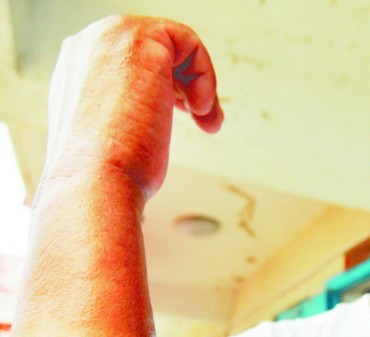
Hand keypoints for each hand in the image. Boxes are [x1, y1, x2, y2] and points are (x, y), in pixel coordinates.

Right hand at [43, 15, 221, 197]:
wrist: (94, 182)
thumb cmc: (105, 175)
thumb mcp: (110, 136)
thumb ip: (124, 113)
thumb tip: (149, 120)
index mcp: (78, 69)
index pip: (135, 61)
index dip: (170, 85)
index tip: (186, 114)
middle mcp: (89, 45)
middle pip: (158, 48)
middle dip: (189, 84)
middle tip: (204, 119)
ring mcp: (111, 37)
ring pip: (176, 44)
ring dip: (201, 84)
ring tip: (206, 120)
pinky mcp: (139, 39)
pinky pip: (189, 42)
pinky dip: (205, 76)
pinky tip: (201, 109)